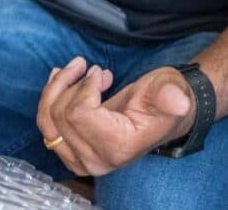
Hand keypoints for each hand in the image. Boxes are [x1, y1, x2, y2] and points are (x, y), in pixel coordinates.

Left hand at [36, 57, 195, 175]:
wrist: (166, 114)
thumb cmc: (167, 98)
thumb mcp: (172, 90)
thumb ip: (171, 96)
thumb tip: (180, 103)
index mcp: (119, 146)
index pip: (79, 114)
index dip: (86, 87)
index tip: (102, 72)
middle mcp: (96, 160)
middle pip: (60, 118)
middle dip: (71, 84)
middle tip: (90, 66)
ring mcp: (82, 161)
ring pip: (48, 123)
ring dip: (56, 90)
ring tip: (76, 69)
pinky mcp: (73, 154)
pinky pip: (47, 128)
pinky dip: (49, 101)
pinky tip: (62, 80)